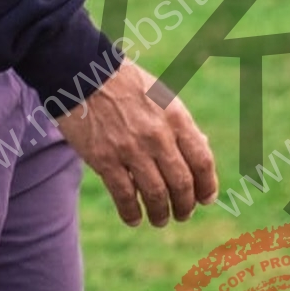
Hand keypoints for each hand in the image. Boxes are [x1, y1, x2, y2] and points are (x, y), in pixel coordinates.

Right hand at [53, 60, 216, 227]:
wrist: (82, 71)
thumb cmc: (124, 84)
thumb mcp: (161, 95)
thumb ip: (180, 125)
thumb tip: (202, 151)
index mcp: (175, 117)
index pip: (202, 161)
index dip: (207, 186)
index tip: (205, 199)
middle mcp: (157, 135)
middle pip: (182, 184)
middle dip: (185, 206)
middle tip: (182, 214)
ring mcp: (130, 148)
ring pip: (156, 195)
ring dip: (161, 214)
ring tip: (159, 219)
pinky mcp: (104, 158)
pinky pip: (124, 196)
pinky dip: (131, 213)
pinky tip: (133, 218)